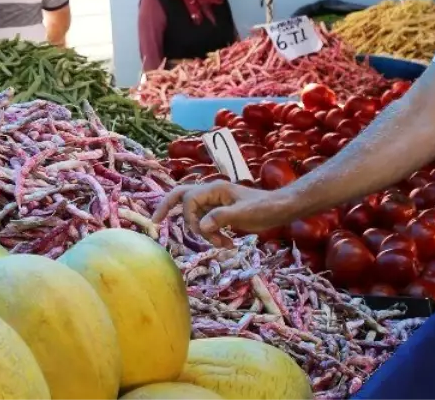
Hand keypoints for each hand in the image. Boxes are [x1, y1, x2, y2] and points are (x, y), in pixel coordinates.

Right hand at [153, 181, 291, 246]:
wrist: (280, 209)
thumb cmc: (264, 209)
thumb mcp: (244, 214)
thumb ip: (221, 218)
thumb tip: (201, 226)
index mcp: (215, 190)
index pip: (188, 199)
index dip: (183, 214)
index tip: (189, 229)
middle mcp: (212, 193)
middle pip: (182, 196)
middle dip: (168, 207)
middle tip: (155, 221)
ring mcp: (216, 202)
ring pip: (196, 215)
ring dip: (203, 233)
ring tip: (222, 244)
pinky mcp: (222, 212)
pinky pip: (207, 222)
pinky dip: (212, 235)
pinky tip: (226, 245)